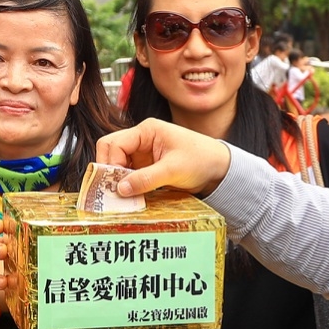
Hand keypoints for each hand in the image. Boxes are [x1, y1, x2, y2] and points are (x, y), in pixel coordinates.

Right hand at [95, 119, 233, 197]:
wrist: (219, 169)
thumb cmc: (201, 159)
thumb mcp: (174, 170)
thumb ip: (146, 179)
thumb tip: (120, 189)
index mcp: (147, 131)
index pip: (114, 143)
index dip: (109, 163)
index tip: (113, 184)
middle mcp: (141, 140)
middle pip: (111, 151)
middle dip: (109, 171)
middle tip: (112, 191)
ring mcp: (143, 154)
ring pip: (117, 165)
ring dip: (117, 180)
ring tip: (121, 197)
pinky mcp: (147, 167)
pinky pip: (128, 175)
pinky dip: (127, 186)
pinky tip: (130, 197)